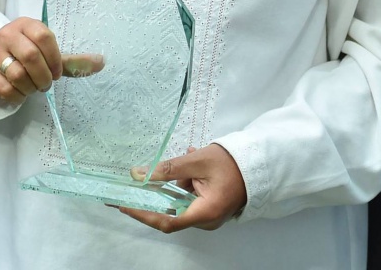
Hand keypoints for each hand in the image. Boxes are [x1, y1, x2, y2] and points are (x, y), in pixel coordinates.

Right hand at [0, 17, 103, 104]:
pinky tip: (19, 92)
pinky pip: (5, 88)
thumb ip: (69, 60)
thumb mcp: (42, 51)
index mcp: (25, 25)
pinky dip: (18, 96)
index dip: (55, 58)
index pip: (44, 36)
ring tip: (32, 87)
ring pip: (17, 74)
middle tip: (45, 84)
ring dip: (31, 87)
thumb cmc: (19, 52)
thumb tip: (102, 62)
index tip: (57, 72)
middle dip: (44, 77)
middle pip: (31, 56)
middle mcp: (7, 35)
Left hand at [118, 143, 246, 232]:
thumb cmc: (229, 163)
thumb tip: (138, 175)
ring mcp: (206, 215)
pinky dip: (181, 182)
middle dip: (148, 198)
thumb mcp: (196, 161)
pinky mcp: (206, 207)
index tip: (123, 205)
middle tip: (126, 187)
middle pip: (169, 213)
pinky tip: (188, 160)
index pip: (166, 221)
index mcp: (204, 213)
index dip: (143, 214)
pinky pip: (186, 197)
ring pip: (177, 202)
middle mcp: (205, 220)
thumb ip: (167, 169)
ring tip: (175, 161)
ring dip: (169, 183)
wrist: (257, 165)